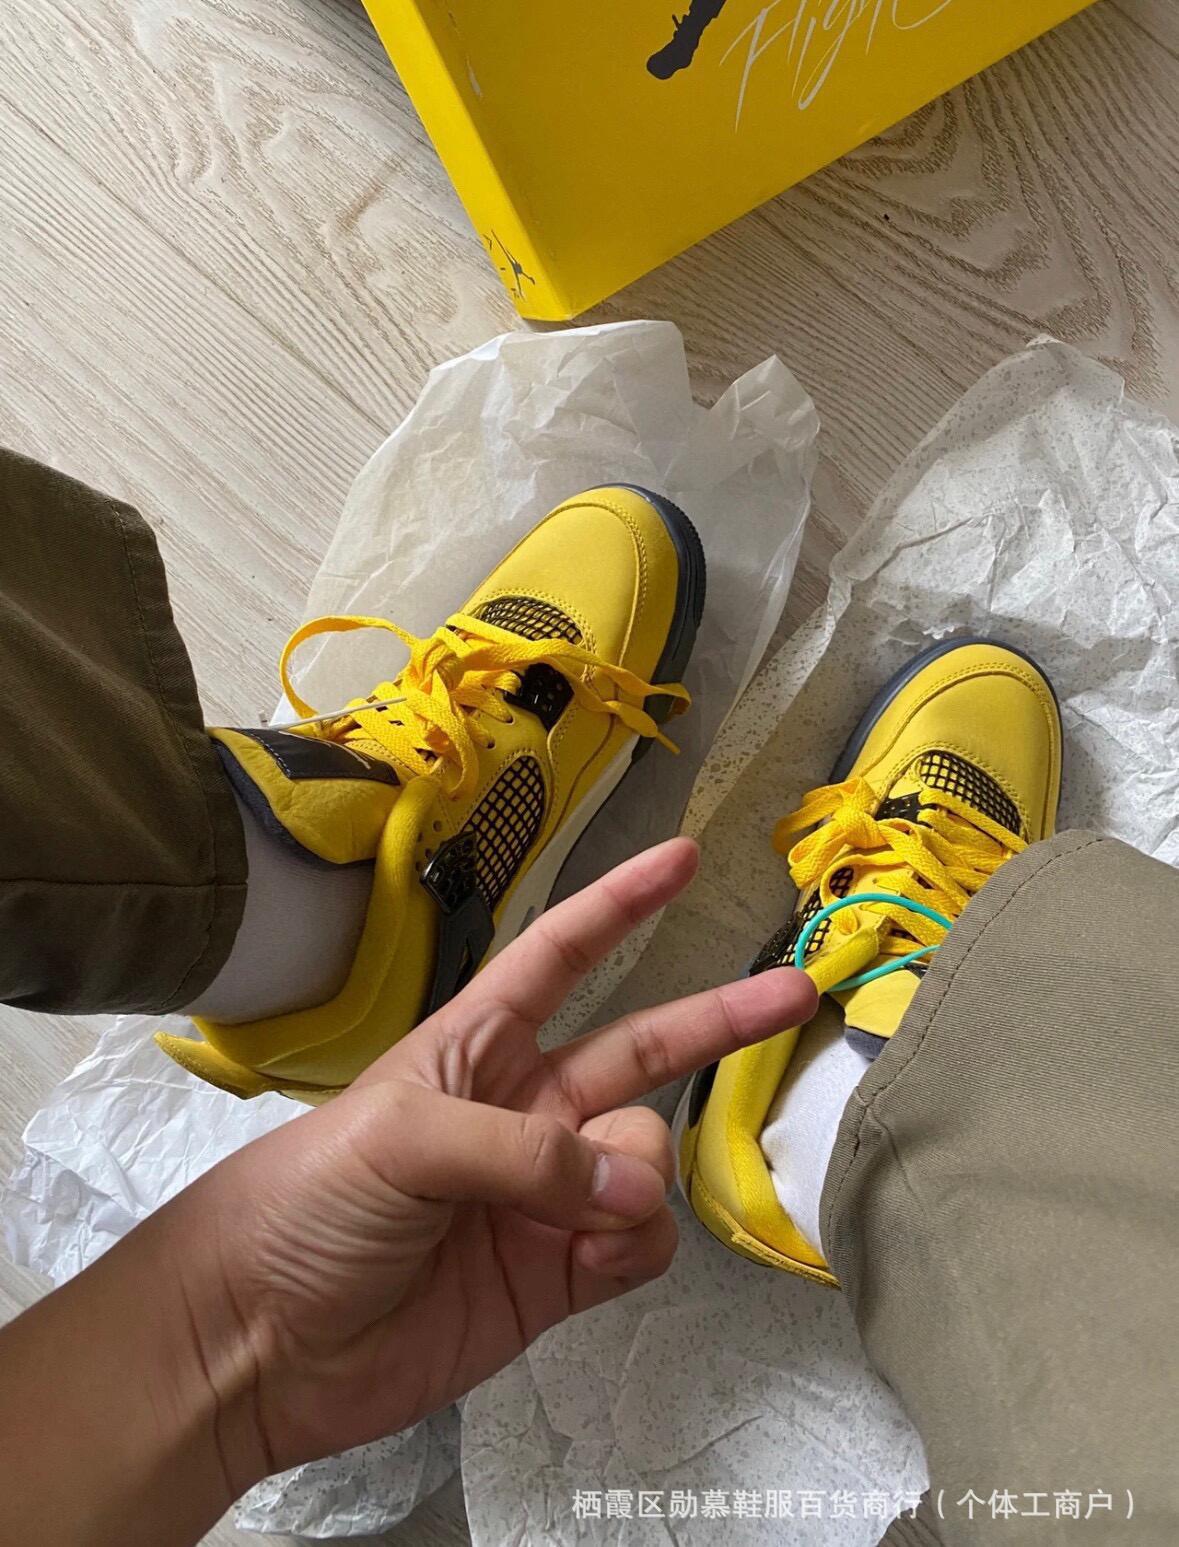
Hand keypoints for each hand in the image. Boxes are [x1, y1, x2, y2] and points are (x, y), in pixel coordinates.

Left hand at [190, 836, 815, 1482]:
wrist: (263, 1343)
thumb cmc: (306, 1204)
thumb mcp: (399, 1135)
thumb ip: (526, 1148)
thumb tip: (632, 1181)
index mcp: (476, 1046)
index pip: (562, 955)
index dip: (620, 905)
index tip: (683, 859)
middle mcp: (525, 1108)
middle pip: (642, 1050)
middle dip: (717, 1020)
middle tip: (795, 993)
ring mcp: (548, 1194)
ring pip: (646, 1157)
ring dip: (638, 1175)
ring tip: (589, 1214)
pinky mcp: (560, 1274)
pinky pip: (641, 1241)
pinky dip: (637, 1244)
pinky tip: (596, 1257)